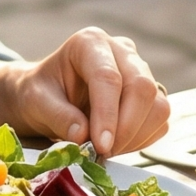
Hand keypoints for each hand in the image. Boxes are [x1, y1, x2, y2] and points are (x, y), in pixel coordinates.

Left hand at [6, 27, 172, 157]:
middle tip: (102, 153)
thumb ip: (57, 116)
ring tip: (105, 151)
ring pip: (158, 106)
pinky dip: (142, 140)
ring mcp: (140, 72)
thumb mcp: (35, 101)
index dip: (107, 114)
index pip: (108, 77)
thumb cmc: (40, 93)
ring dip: (135, 137)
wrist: (48, 96)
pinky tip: (116, 145)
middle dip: (125, 128)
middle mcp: (121, 51)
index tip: (101, 146)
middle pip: (142, 88)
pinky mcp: (150, 95)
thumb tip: (82, 136)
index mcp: (89, 42)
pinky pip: (160, 121)